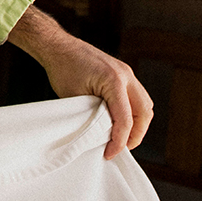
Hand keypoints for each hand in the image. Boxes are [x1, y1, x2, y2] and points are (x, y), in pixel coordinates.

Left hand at [8, 5, 153, 159]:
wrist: (57, 46)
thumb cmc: (62, 69)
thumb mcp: (75, 98)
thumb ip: (92, 116)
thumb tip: (104, 136)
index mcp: (115, 81)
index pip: (125, 119)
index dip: (120, 141)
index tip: (110, 154)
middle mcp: (126, 75)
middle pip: (144, 112)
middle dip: (136, 134)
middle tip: (121, 148)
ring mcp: (126, 73)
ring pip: (144, 104)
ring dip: (137, 123)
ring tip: (121, 137)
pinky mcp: (123, 72)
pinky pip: (136, 96)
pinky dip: (132, 111)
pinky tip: (120, 121)